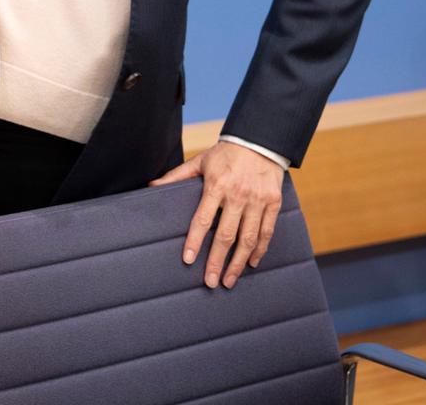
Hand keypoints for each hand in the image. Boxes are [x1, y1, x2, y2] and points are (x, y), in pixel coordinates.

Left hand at [150, 141, 284, 289]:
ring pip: (249, 238)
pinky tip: (251, 263)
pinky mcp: (273, 203)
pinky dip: (260, 250)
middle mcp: (237, 195)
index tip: (188, 260)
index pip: (203, 219)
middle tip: (210, 282)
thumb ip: (177, 176)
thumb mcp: (199, 162)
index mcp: (216, 186)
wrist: (260, 141)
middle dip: (217, 261)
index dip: (194, 241)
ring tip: (229, 280)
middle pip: (226, 235)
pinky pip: (267, 231)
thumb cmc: (225, 154)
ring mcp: (257, 200)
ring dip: (238, 262)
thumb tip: (152, 187)